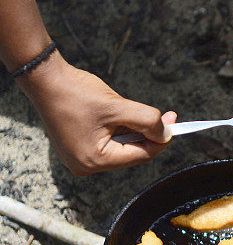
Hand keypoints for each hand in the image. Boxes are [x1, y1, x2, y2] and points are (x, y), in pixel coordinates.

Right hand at [16, 52, 176, 175]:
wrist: (45, 78)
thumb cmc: (77, 92)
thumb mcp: (118, 106)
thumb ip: (147, 121)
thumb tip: (166, 133)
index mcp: (94, 161)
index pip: (141, 154)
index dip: (161, 139)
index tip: (175, 123)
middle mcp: (86, 165)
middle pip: (133, 152)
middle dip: (148, 133)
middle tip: (166, 115)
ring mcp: (80, 157)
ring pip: (123, 145)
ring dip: (133, 128)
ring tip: (126, 107)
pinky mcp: (79, 146)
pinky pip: (110, 141)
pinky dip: (120, 128)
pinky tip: (117, 112)